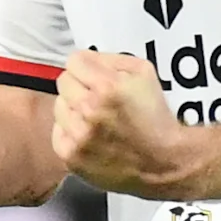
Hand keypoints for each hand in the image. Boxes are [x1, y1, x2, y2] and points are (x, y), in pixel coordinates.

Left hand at [51, 48, 203, 195]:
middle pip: (64, 82)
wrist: (162, 161)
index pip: (74, 61)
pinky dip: (71, 132)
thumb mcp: (144, 73)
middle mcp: (90, 110)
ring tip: (96, 119)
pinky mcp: (72, 156)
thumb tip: (87, 58)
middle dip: (80, 86)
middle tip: (97, 98)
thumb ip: (113, 59)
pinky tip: (90, 135)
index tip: (93, 75)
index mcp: (108, 87)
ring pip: (59, 106)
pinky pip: (58, 132)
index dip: (86, 66)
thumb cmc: (155, 118)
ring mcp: (79, 135)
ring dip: (74, 109)